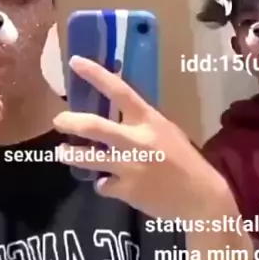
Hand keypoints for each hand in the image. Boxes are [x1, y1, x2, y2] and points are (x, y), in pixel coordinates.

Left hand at [53, 57, 236, 221]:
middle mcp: (137, 140)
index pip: (119, 91)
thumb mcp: (167, 132)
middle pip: (94, 126)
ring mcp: (130, 166)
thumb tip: (116, 115)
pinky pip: (103, 184)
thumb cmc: (185, 160)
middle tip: (58, 120)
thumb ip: (142, 124)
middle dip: (70, 121)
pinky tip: (110, 184)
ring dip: (71, 154)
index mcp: (149, 121)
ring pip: (88, 158)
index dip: (96, 75)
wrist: (200, 197)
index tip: (75, 62)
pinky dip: (104, 184)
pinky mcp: (126, 190)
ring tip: (63, 152)